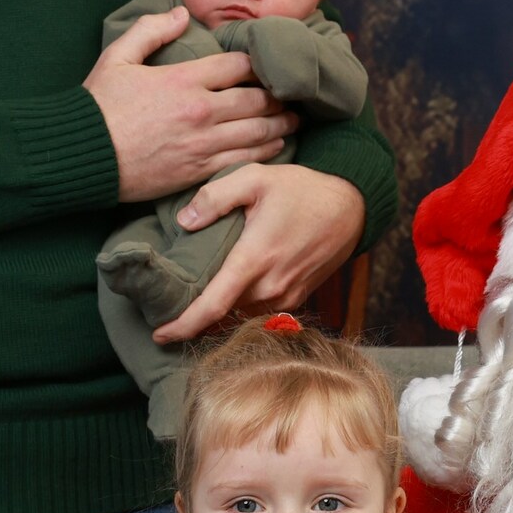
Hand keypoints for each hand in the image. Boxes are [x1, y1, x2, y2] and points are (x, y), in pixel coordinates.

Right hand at [83, 8, 297, 202]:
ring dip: (281, 124)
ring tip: (294, 119)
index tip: (269, 64)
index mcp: (184, 79)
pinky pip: (244, 160)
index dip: (260, 63)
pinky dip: (266, 151)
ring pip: (258, 131)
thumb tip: (182, 13)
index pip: (239, 65)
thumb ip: (151, 30)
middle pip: (258, 99)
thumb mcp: (118, 57)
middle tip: (292, 94)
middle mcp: (201, 110)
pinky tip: (277, 146)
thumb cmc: (98, 106)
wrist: (81, 155)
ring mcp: (203, 143)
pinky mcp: (200, 170)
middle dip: (280, 96)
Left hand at [153, 163, 364, 342]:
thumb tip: (184, 221)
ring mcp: (287, 296)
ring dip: (219, 313)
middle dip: (195, 317)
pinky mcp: (297, 297)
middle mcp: (271, 286)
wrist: (352, 207)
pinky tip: (230, 291)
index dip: (182, 326)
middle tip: (169, 308)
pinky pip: (260, 310)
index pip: (212, 307)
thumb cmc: (303, 189)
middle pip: (222, 315)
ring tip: (195, 302)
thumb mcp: (257, 177)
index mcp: (255, 259)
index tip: (159, 335)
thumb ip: (216, 196)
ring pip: (241, 314)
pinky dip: (241, 306)